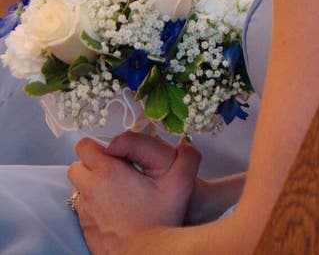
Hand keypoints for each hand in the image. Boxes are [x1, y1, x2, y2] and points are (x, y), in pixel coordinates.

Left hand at [67, 134, 200, 253]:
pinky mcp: (86, 230)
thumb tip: (186, 143)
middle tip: (115, 172)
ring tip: (116, 193)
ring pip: (79, 190)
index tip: (117, 155)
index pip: (84, 146)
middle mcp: (90, 190)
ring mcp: (85, 213)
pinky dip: (94, 208)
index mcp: (108, 172)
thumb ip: (187, 158)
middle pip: (76, 166)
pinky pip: (83, 211)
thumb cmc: (159, 221)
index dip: (99, 146)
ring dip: (92, 187)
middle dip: (91, 165)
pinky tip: (115, 213)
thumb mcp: (179, 184)